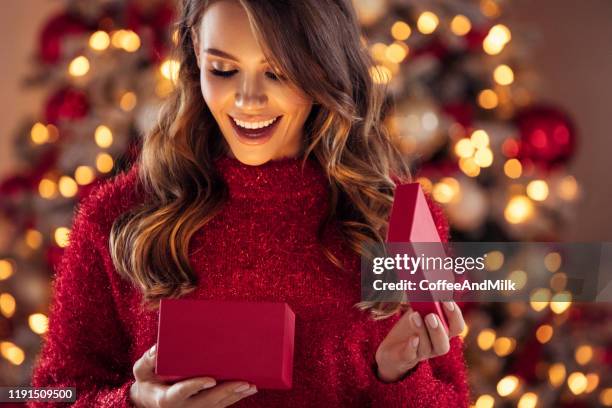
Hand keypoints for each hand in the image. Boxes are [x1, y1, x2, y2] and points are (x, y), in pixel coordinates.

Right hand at [130, 344, 257, 407]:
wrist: (149, 398)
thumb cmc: (147, 379)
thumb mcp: (141, 370)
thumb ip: (148, 360)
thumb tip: (157, 349)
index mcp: (166, 398)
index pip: (182, 392)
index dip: (196, 386)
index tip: (210, 379)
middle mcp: (182, 407)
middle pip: (206, 401)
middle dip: (225, 392)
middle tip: (243, 382)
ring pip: (216, 405)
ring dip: (234, 396)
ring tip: (251, 385)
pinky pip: (219, 405)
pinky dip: (233, 398)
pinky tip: (247, 390)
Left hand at [375, 301, 464, 382]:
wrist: (392, 349)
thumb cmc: (409, 327)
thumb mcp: (418, 312)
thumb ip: (424, 303)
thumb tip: (426, 284)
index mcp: (443, 333)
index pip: (457, 327)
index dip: (455, 315)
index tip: (446, 301)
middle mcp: (435, 345)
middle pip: (444, 343)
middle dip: (438, 329)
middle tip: (431, 315)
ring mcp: (421, 353)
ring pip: (427, 347)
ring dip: (422, 331)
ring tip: (415, 316)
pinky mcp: (406, 358)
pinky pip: (411, 355)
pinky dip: (412, 346)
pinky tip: (412, 338)